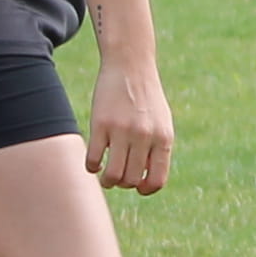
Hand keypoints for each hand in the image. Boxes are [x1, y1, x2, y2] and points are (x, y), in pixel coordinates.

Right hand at [88, 58, 173, 195]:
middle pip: (132, 180)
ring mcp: (122, 131)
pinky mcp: (100, 125)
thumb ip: (157, 149)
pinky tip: (95, 162)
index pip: (157, 179)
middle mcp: (145, 137)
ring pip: (113, 176)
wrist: (130, 67)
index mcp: (163, 138)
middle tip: (119, 175)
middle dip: (124, 184)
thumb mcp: (161, 123)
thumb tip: (146, 180)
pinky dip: (92, 168)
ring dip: (108, 182)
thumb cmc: (147, 98)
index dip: (146, 189)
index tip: (138, 186)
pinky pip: (93, 160)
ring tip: (106, 174)